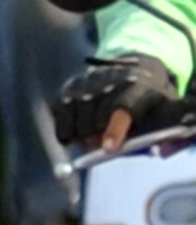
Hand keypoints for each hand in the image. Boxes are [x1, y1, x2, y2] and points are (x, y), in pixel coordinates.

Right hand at [60, 54, 179, 153]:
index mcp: (137, 84)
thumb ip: (158, 132)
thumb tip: (154, 152)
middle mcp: (107, 79)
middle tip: (104, 147)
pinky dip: (69, 133)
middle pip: (94, 119)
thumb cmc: (150, 102)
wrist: (135, 73)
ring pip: (75, 123)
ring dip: (83, 138)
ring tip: (94, 139)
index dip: (115, 129)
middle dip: (97, 139)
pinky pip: (60, 121)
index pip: (122, 107)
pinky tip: (81, 131)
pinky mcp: (67, 89)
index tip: (108, 149)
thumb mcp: (163, 112)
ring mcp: (84, 83)